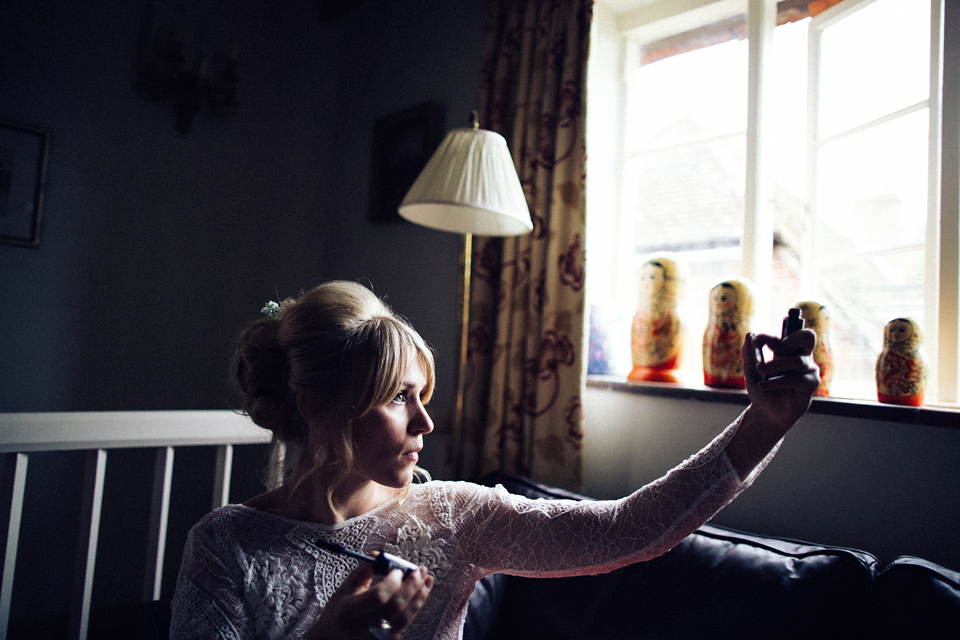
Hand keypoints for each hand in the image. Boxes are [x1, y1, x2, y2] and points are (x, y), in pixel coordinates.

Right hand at [308, 556, 433, 639]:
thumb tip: (379, 555)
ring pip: (403, 620)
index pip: (377, 597)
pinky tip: (418, 597)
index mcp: (348, 612)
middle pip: (394, 607)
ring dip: (419, 598)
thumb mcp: (345, 590)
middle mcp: (361, 629)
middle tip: (421, 570)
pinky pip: (403, 627)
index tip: (399, 570)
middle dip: (411, 586)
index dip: (391, 582)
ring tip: (427, 581)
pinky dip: (413, 610)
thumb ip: (363, 571)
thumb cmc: (338, 612)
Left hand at [743, 330, 819, 432]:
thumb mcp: (751, 371)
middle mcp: (801, 358)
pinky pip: (797, 378)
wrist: (765, 413)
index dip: (770, 336)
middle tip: (774, 351)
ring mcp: (808, 371)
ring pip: (798, 361)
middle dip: (789, 342)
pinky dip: (777, 381)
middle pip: (808, 336)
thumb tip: (749, 334)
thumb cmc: (761, 391)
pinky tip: (764, 386)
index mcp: (788, 352)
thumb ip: (750, 354)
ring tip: (760, 370)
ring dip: (776, 365)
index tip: (755, 341)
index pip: (785, 335)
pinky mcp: (810, 385)